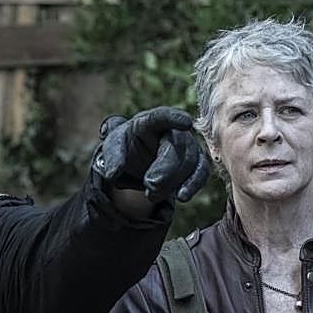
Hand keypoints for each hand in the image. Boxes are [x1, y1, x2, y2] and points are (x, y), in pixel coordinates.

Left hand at [94, 107, 209, 202]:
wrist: (139, 158)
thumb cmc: (128, 146)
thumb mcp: (114, 147)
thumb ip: (112, 156)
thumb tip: (111, 173)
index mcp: (151, 121)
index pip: (163, 116)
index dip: (174, 119)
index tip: (186, 123)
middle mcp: (174, 131)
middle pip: (177, 146)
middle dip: (165, 167)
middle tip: (150, 184)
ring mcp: (188, 146)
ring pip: (189, 162)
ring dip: (172, 182)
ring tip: (151, 195)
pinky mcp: (196, 162)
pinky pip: (201, 172)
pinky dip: (193, 185)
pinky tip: (182, 196)